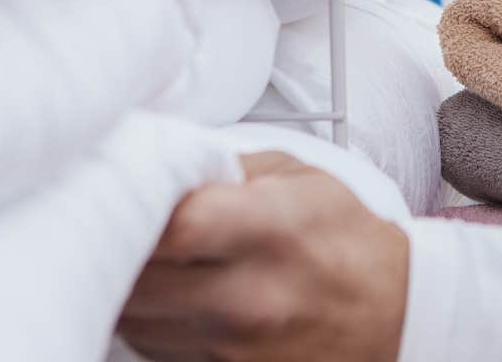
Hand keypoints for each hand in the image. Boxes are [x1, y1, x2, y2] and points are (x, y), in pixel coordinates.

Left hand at [117, 151, 409, 361]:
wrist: (394, 312)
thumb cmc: (346, 239)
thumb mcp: (301, 178)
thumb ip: (228, 167)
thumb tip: (159, 158)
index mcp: (272, 230)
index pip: (171, 225)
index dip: (132, 203)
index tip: (123, 187)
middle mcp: (250, 296)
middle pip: (136, 277)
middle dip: (115, 244)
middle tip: (107, 218)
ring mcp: (235, 346)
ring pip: (133, 318)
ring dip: (123, 286)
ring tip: (137, 255)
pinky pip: (153, 348)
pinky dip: (146, 321)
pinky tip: (162, 295)